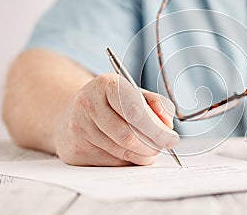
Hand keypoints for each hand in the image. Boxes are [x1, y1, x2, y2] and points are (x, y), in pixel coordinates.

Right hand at [55, 73, 178, 165]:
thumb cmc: (113, 103)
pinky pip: (111, 162)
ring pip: (121, 151)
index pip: (135, 111)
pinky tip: (129, 152)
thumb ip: (157, 104)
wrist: (74, 113)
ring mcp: (78, 128)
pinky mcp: (75, 150)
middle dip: (152, 145)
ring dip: (142, 155)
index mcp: (107, 84)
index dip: (156, 129)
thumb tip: (167, 126)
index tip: (172, 139)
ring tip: (149, 149)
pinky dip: (127, 161)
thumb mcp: (135, 93)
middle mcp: (88, 104)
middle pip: (128, 136)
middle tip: (163, 147)